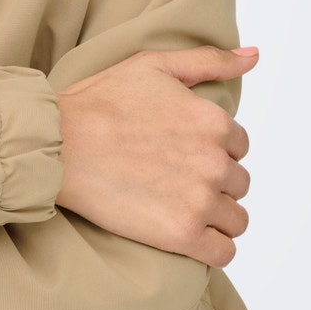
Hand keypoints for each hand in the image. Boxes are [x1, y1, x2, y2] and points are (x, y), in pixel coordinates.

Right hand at [54, 46, 258, 266]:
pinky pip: (222, 253)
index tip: (183, 153)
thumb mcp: (154, 65)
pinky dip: (212, 248)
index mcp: (213, 122)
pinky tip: (190, 237)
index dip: (214, 149)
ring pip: (236, 220)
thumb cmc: (98, 102)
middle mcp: (213, 162)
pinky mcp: (181, 235)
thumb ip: (210, 60)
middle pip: (239, 183)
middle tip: (174, 180)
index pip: (240, 146)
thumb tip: (254, 56)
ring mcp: (199, 201)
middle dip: (214, 183)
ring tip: (181, 208)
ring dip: (216, 217)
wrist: (57, 146)